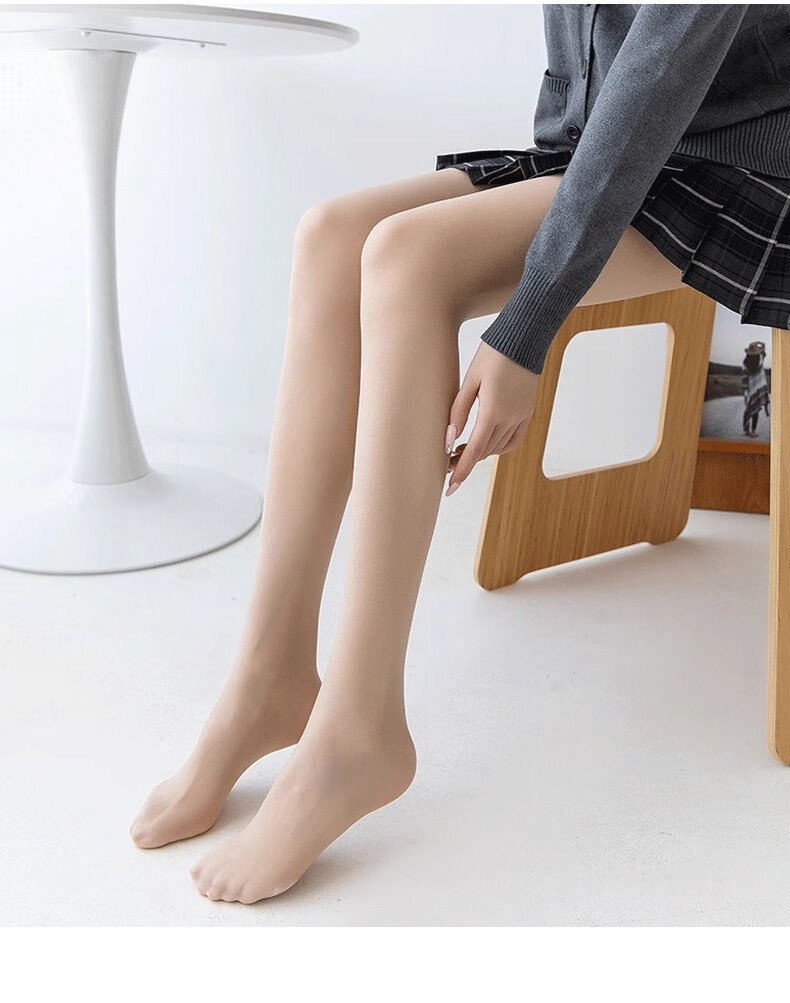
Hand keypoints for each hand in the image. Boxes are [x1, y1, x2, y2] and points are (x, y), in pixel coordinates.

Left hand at [445, 341, 538, 495]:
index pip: (475, 450)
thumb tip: (449, 438)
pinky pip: (513, 439)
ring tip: (461, 452)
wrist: (524, 339)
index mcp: (493, 410)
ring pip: (499, 447)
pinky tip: (486, 443)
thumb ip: (458, 410)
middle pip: (486, 451)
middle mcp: (511, 418)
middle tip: (446, 464)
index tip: (450, 488)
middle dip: (466, 461)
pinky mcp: (528, 412)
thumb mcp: (469, 380)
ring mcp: (522, 416)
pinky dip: (499, 446)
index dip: (461, 470)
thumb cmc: (492, 355)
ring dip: (481, 453)